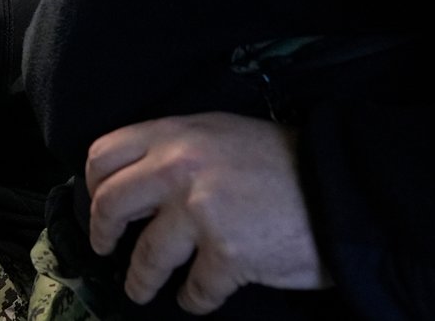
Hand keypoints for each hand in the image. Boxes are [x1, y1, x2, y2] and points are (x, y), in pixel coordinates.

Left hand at [85, 112, 329, 313]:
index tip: (98, 205)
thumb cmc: (283, 163)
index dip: (93, 185)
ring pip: (147, 256)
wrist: (341, 188)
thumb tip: (138, 179)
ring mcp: (202, 212)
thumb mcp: (221, 135)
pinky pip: (194, 288)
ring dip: (140, 279)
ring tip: (142, 289)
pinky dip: (193, 299)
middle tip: (106, 247)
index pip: (105, 154)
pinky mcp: (227, 255)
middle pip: (111, 204)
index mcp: (176, 134)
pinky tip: (196, 296)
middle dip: (102, 233)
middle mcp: (180, 168)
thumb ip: (177, 150)